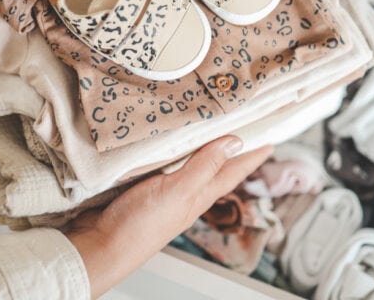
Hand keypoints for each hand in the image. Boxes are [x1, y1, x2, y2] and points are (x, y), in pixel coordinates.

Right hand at [65, 136, 272, 298]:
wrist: (101, 246)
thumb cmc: (139, 226)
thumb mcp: (179, 190)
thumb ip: (205, 166)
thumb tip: (235, 142)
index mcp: (201, 193)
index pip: (235, 170)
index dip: (253, 154)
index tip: (271, 138)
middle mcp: (188, 192)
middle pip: (217, 165)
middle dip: (232, 147)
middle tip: (246, 126)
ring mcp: (167, 190)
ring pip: (192, 163)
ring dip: (204, 146)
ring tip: (213, 128)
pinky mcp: (145, 187)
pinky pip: (167, 163)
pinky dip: (174, 150)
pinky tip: (170, 143)